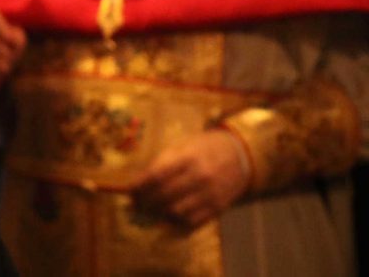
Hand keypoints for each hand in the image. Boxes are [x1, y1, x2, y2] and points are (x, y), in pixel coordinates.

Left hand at [130, 129, 250, 227]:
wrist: (239, 154)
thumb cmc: (203, 148)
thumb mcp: (182, 146)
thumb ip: (161, 162)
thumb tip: (137, 181)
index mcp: (188, 157)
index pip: (156, 176)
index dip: (139, 186)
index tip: (128, 191)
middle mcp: (200, 177)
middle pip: (164, 195)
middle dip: (146, 201)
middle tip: (136, 203)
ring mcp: (210, 194)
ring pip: (176, 212)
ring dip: (159, 213)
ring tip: (150, 210)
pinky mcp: (217, 208)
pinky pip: (192, 222)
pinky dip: (176, 222)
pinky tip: (167, 217)